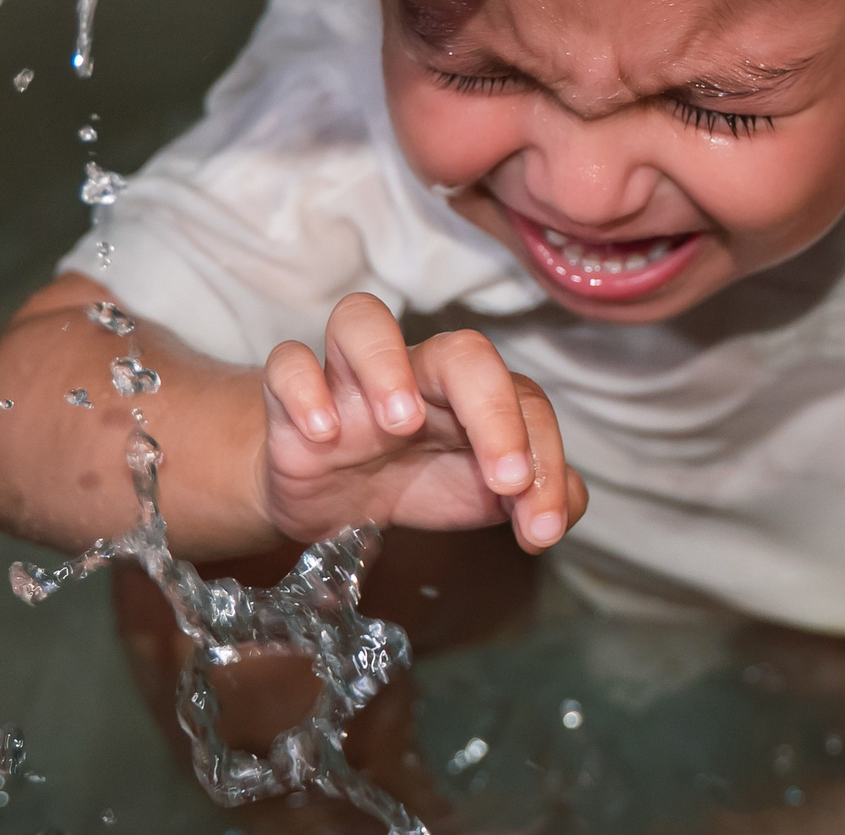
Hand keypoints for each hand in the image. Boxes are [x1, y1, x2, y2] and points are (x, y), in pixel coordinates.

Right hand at [257, 292, 584, 550]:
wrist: (329, 501)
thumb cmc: (418, 479)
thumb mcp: (482, 497)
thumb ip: (536, 498)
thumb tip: (557, 512)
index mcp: (473, 393)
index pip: (523, 397)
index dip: (543, 455)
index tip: (539, 524)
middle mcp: (417, 372)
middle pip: (461, 350)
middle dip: (493, 410)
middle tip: (505, 479)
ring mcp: (351, 378)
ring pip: (362, 320)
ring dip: (386, 364)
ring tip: (400, 421)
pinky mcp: (291, 398)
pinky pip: (287, 363)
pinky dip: (303, 388)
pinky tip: (323, 434)